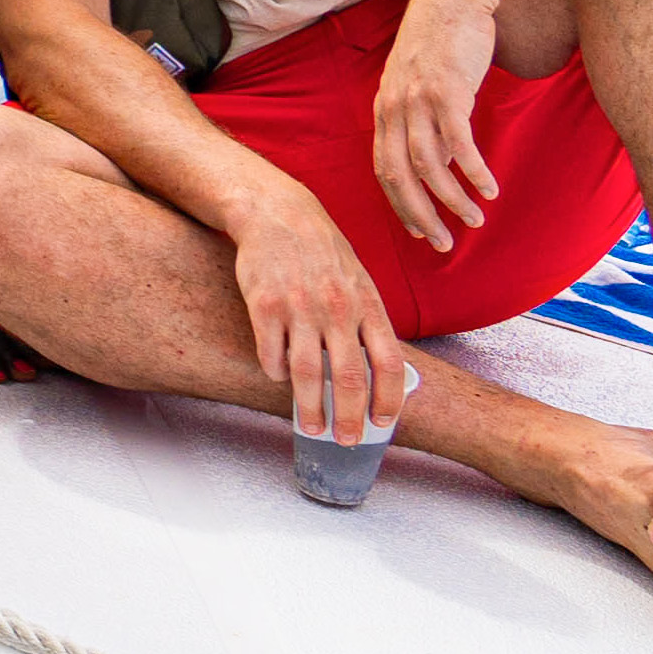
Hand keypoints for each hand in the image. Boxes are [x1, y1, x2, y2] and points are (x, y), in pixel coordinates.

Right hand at [230, 189, 407, 443]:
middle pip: (348, 378)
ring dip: (309, 409)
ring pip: (306, 374)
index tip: (383, 423)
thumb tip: (379, 370)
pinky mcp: (263, 305)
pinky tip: (276, 377)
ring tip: (311, 428)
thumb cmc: (322, 251)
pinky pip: (269, 353)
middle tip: (346, 440)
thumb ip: (368, 321)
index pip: (388, 363)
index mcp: (366, 304)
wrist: (276, 213)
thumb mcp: (358, 279)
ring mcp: (299, 307)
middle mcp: (337, 309)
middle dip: (349, 418)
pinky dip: (273, 371)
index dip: (389, 399)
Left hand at [367, 0, 505, 249]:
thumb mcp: (419, 86)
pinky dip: (473, 172)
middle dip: (422, 216)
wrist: (452, 0)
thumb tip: (439, 162)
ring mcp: (418, 101)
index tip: (420, 231)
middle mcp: (394, 109)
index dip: (400, 205)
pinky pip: (460, 144)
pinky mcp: (448, 93)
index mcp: (384, 111)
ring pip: (430, 166)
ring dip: (453, 200)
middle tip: (444, 244)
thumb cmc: (440, 45)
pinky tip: (490, 189)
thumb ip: (422, 122)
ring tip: (476, 219)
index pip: (384, 170)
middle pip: (401, 176)